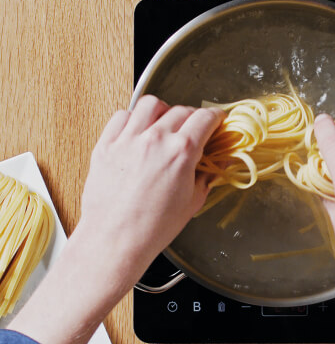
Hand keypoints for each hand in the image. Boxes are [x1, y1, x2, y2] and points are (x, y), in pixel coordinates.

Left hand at [9, 95, 223, 343]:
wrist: (116, 240)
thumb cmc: (153, 227)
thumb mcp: (193, 201)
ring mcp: (128, 139)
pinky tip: (139, 131)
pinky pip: (122, 116)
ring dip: (164, 111)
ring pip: (151, 104)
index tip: (217, 121)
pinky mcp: (106, 145)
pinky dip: (134, 118)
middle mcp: (155, 139)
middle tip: (195, 130)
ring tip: (165, 124)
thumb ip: (208, 174)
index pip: (205, 118)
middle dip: (193, 117)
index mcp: (181, 152)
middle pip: (181, 110)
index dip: (216, 118)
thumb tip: (219, 162)